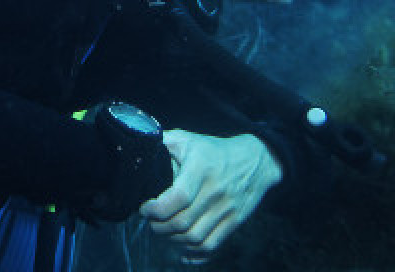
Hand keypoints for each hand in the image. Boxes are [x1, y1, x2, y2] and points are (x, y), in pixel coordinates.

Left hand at [139, 130, 282, 263]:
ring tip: (164, 230)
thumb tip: (138, 146)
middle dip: (159, 226)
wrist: (256, 160)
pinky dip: (194, 253)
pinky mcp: (234, 222)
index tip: (145, 208)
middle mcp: (215, 190)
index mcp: (201, 168)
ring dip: (173, 240)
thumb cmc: (214, 150)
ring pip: (194, 238)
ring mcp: (226, 209)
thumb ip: (163, 142)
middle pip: (182, 222)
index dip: (156, 209)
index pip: (177, 197)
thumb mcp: (188, 139)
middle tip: (151, 220)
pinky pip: (212, 246)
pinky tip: (183, 249)